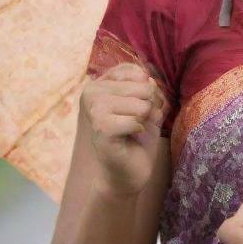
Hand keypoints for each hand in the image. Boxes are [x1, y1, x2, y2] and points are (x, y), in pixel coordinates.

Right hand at [81, 62, 168, 197]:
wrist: (128, 171)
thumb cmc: (137, 137)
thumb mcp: (149, 106)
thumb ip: (150, 89)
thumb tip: (149, 81)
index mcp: (102, 82)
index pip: (137, 72)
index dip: (149, 92)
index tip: (138, 109)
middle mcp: (93, 91)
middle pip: (143, 87)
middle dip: (149, 107)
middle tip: (137, 123)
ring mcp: (94, 109)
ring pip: (142, 105)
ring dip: (144, 121)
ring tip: (132, 131)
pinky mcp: (100, 128)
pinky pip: (136, 121)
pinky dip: (139, 132)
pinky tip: (129, 139)